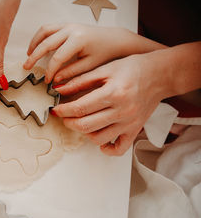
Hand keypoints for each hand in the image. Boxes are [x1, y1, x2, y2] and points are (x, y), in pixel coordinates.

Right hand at [24, 23, 164, 83]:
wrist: (114, 39)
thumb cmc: (104, 53)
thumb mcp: (89, 66)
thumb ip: (71, 73)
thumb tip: (55, 80)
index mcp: (78, 40)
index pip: (57, 58)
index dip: (49, 71)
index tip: (46, 81)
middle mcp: (71, 29)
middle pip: (46, 43)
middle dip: (34, 57)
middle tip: (27, 68)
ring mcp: (68, 25)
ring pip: (44, 32)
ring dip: (34, 44)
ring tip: (28, 56)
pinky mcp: (66, 24)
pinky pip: (48, 28)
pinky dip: (39, 37)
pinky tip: (35, 47)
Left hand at [51, 53, 169, 155]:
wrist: (161, 75)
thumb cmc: (133, 68)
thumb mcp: (105, 69)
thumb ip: (80, 81)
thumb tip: (58, 90)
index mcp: (113, 93)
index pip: (80, 108)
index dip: (63, 110)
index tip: (56, 109)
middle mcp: (122, 111)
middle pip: (85, 125)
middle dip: (69, 122)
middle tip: (64, 116)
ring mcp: (129, 124)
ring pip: (97, 138)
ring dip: (84, 132)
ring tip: (81, 121)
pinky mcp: (135, 131)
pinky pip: (118, 149)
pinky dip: (106, 148)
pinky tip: (98, 137)